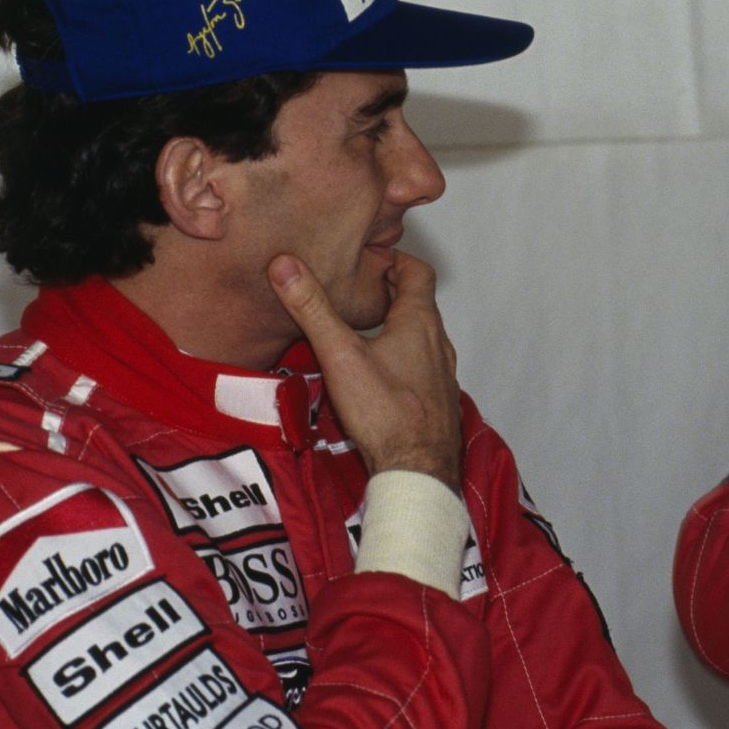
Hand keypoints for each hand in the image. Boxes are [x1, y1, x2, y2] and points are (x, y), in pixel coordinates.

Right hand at [269, 251, 462, 488]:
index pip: (417, 272)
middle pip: (419, 303)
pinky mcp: (437, 400)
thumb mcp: (340, 354)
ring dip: (397, 327)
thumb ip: (312, 309)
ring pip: (422, 337)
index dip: (394, 259)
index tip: (369, 260)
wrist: (418, 469)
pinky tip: (379, 375)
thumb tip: (286, 266)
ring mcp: (442, 373)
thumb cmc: (385, 412)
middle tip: (359, 291)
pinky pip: (423, 366)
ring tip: (364, 330)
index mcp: (420, 322)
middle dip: (390, 292)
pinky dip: (403, 357)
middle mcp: (439, 343)